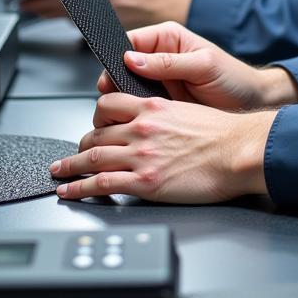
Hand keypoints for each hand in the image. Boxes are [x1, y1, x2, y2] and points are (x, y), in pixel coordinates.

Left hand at [20, 0, 196, 26]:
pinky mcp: (105, 31)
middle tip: (26, 4)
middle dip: (39, 6)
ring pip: (67, 17)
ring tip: (39, 8)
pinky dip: (70, 20)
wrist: (166, 4)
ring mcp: (100, 19)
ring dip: (52, 13)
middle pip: (59, 6)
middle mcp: (98, 2)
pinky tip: (66, 16)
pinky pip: (81, 26)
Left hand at [49, 94, 275, 203]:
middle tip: (73, 153)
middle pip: (95, 133)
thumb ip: (162, 115)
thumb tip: (154, 124)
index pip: (109, 106)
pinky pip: (101, 184)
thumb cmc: (222, 134)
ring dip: (70, 167)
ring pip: (91, 158)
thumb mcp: (187, 110)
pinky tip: (70, 191)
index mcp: (152, 107)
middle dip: (80, 145)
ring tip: (59, 173)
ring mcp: (140, 156)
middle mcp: (141, 129)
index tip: (91, 124)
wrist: (238, 151)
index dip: (95, 117)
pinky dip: (79, 188)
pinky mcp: (144, 182)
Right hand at [97, 20, 297, 109]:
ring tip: (125, 113)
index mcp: (167, 37)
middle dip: (115, 82)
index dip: (115, 59)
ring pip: (127, 87)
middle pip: (122, 66)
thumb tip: (132, 59)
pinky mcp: (162, 101)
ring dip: (123, 100)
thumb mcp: (204, 66)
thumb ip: (168, 62)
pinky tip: (137, 121)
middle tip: (112, 100)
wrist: (250, 104)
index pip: (129, 41)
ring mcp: (159, 79)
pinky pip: (139, 104)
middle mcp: (159, 56)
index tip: (109, 78)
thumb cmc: (234, 78)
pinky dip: (135, 112)